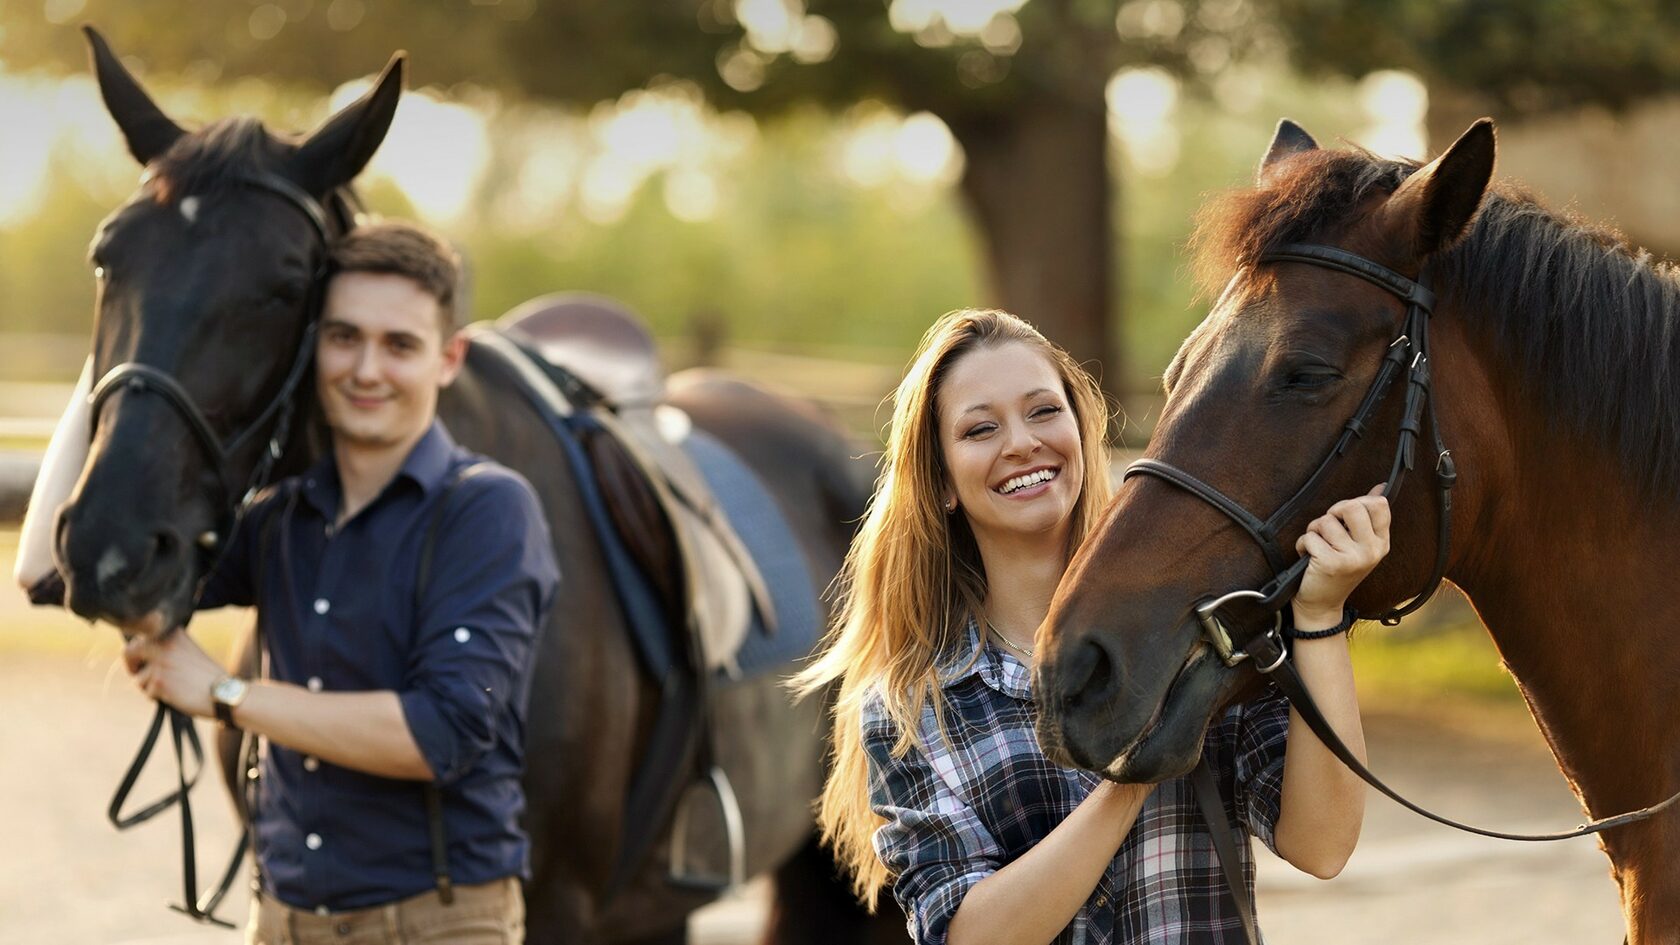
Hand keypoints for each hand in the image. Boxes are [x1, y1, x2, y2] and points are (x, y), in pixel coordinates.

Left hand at [123, 630, 222, 717]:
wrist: (221, 692)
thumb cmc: (205, 676)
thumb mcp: (186, 651)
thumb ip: (165, 649)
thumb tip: (135, 654)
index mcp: (172, 632)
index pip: (139, 638)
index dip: (136, 652)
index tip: (140, 663)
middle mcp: (163, 642)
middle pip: (128, 652)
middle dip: (132, 666)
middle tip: (138, 674)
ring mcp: (160, 661)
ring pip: (138, 678)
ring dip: (149, 686)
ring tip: (173, 687)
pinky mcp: (158, 680)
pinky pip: (147, 692)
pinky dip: (158, 697)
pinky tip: (176, 694)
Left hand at [1293, 484, 1391, 627]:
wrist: (1322, 605)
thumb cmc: (1337, 570)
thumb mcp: (1359, 544)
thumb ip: (1368, 517)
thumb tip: (1379, 487)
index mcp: (1381, 542)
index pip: (1379, 504)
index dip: (1357, 502)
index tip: (1346, 517)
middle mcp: (1371, 550)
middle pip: (1351, 505)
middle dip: (1332, 513)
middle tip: (1328, 529)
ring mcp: (1352, 557)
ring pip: (1325, 521)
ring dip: (1314, 531)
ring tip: (1319, 547)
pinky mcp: (1331, 563)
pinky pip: (1309, 537)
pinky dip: (1303, 544)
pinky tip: (1309, 558)